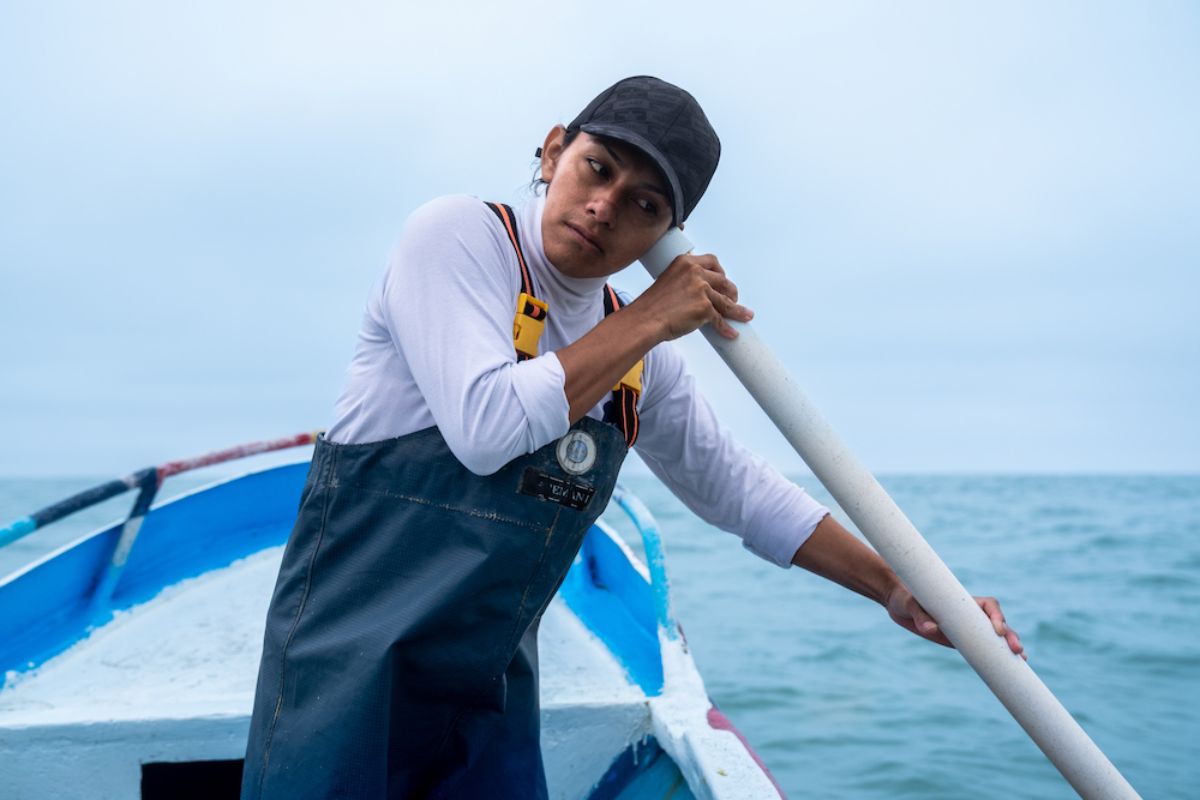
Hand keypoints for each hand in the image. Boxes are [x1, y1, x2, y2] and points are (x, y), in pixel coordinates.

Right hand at [630, 252, 752, 340]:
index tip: (723, 280)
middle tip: (732, 300)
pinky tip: (731, 333)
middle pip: (724, 281)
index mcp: (686, 262)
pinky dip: (727, 328)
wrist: (644, 320)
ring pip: (726, 301)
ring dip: (738, 310)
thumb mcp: (668, 281)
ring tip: (745, 316)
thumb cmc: (652, 305)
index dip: (721, 272)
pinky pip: (720, 319)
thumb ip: (684, 281)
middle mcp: (696, 273)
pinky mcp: (705, 308)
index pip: (713, 261)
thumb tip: (700, 294)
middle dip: (731, 292)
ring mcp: (702, 290)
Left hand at [885, 584, 1026, 659]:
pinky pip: (984, 647)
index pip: (988, 605)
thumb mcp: (910, 605)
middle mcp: (970, 613)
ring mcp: (969, 627)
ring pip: (996, 636)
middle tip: (1017, 651)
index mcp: (962, 601)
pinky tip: (1012, 668)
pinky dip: (998, 656)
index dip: (996, 616)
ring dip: (1009, 647)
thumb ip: (920, 616)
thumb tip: (931, 629)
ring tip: (1022, 661)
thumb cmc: (907, 599)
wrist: (900, 605)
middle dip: (1009, 635)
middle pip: (998, 622)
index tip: (997, 630)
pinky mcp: (963, 640)